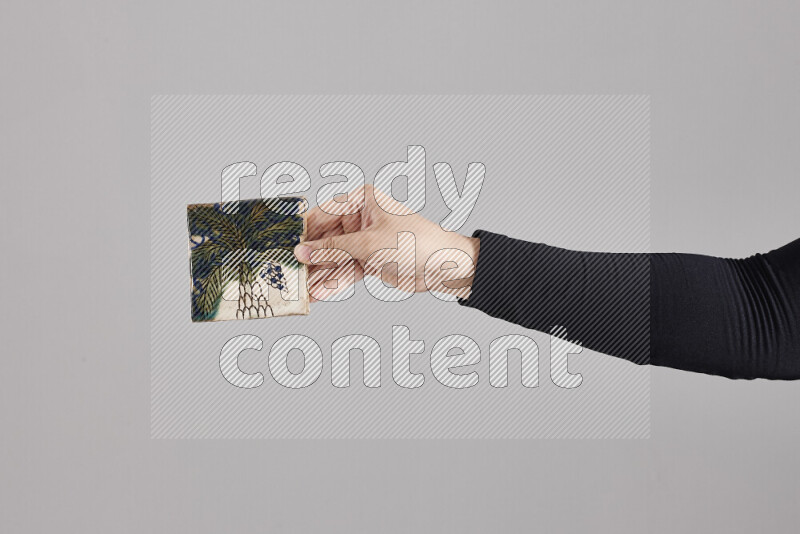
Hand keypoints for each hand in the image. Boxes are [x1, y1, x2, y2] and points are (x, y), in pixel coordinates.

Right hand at [294, 184, 479, 300]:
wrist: (444, 268)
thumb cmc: (416, 243)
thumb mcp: (368, 244)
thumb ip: (332, 249)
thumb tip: (302, 252)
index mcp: (361, 200)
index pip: (322, 213)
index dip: (302, 232)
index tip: (281, 245)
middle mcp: (360, 218)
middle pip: (325, 239)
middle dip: (309, 258)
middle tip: (288, 272)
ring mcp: (364, 241)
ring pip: (334, 258)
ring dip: (319, 275)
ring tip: (301, 289)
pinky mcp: (369, 261)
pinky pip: (345, 271)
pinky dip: (334, 282)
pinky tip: (319, 294)